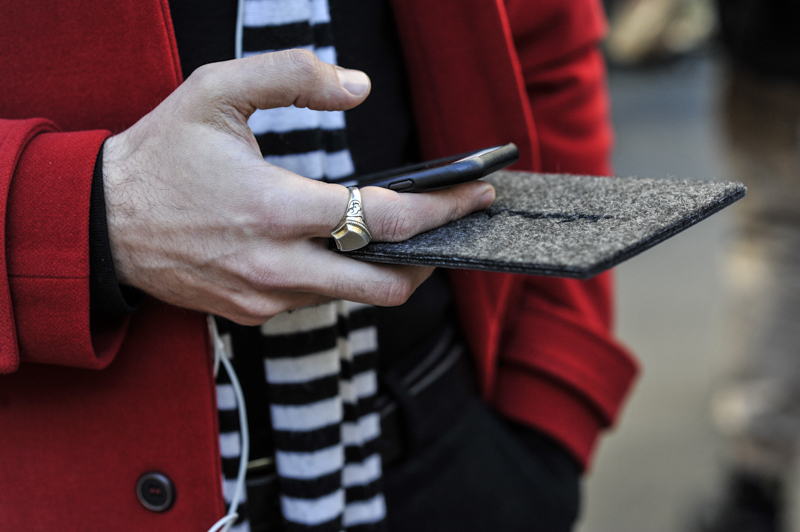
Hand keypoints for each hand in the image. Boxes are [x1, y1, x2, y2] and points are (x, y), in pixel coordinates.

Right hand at [103, 49, 494, 324]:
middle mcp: (277, 267)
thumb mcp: (215, 90)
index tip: (475, 195)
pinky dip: (339, 275)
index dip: (441, 210)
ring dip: (382, 266)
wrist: (103, 223)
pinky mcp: (253, 313)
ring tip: (395, 230)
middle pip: (385, 286)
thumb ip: (291, 76)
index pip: (383, 221)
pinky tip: (335, 246)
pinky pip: (316, 300)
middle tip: (448, 227)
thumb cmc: (161, 156)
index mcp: (275, 209)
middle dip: (430, 259)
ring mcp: (265, 298)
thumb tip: (358, 87)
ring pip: (353, 296)